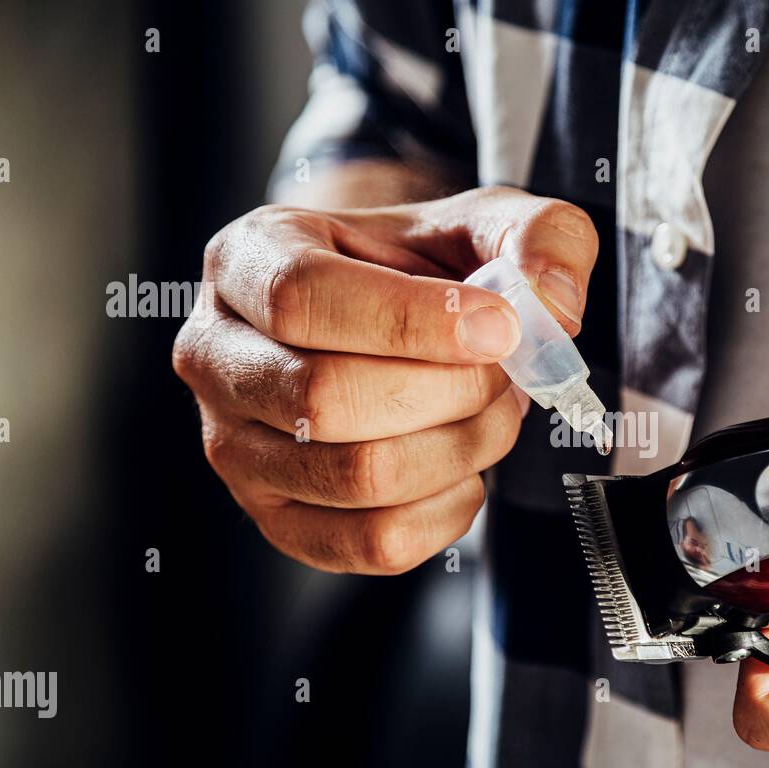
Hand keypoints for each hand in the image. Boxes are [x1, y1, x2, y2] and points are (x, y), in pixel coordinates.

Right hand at [172, 186, 596, 572]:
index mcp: (248, 260)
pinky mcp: (278, 521)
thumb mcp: (485, 222)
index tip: (501, 328)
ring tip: (491, 412)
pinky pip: (375, 543)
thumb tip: (552, 306)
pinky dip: (448, 510)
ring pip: (358, 476)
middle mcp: (217, 356)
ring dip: (460, 448)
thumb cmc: (424, 271)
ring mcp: (235, 449)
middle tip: (505, 374)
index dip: (413, 321)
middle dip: (451, 391)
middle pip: (325, 399)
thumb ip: (539, 236)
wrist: (394, 324)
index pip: (303, 297)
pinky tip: (463, 465)